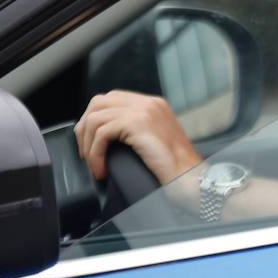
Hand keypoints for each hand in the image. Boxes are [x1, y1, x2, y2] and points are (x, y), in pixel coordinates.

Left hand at [75, 90, 202, 184]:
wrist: (192, 178)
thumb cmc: (177, 169)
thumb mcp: (156, 140)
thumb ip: (137, 130)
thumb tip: (106, 135)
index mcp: (154, 105)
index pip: (111, 99)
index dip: (94, 121)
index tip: (91, 144)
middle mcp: (149, 103)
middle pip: (99, 102)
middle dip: (85, 129)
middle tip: (87, 154)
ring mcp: (144, 110)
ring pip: (95, 118)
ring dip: (88, 145)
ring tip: (95, 165)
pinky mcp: (137, 124)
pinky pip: (101, 134)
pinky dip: (95, 155)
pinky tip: (101, 169)